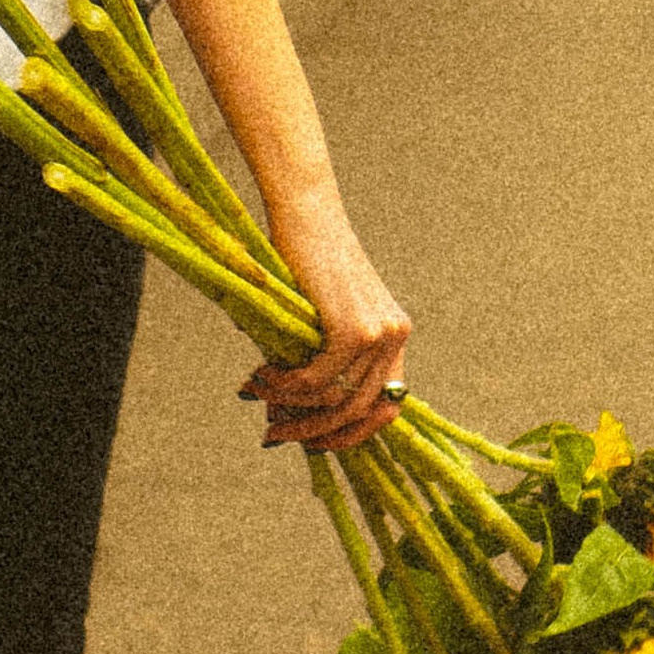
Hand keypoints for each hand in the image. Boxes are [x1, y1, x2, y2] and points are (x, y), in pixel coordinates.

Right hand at [238, 194, 410, 450]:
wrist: (305, 212)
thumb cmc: (303, 258)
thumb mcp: (319, 316)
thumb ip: (318, 360)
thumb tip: (283, 421)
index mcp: (394, 334)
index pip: (386, 406)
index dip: (350, 433)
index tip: (312, 441)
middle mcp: (395, 335)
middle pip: (360, 410)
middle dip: (314, 430)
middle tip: (274, 434)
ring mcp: (379, 332)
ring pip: (336, 399)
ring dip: (291, 408)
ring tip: (258, 396)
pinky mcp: (354, 327)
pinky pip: (319, 379)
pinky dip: (286, 387)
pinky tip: (261, 377)